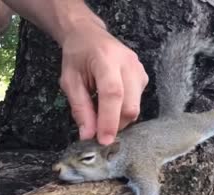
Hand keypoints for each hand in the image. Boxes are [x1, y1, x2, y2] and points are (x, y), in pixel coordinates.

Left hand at [59, 21, 148, 144]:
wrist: (89, 35)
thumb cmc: (77, 56)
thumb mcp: (70, 81)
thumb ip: (80, 109)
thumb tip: (88, 135)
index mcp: (106, 59)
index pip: (113, 94)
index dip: (109, 120)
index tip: (103, 140)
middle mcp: (128, 63)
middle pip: (130, 105)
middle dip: (114, 125)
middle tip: (97, 130)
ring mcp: (139, 69)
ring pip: (135, 107)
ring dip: (118, 119)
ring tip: (100, 111)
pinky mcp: (143, 77)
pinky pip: (137, 102)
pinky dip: (123, 110)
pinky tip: (110, 104)